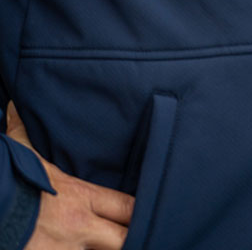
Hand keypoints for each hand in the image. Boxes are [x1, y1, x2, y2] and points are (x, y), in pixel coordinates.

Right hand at [6, 103, 132, 249]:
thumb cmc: (9, 185)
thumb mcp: (23, 156)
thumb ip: (25, 133)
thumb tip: (16, 106)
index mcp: (81, 196)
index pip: (128, 205)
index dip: (140, 211)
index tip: (148, 210)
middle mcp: (81, 228)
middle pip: (125, 239)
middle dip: (131, 239)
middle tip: (138, 237)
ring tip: (110, 246)